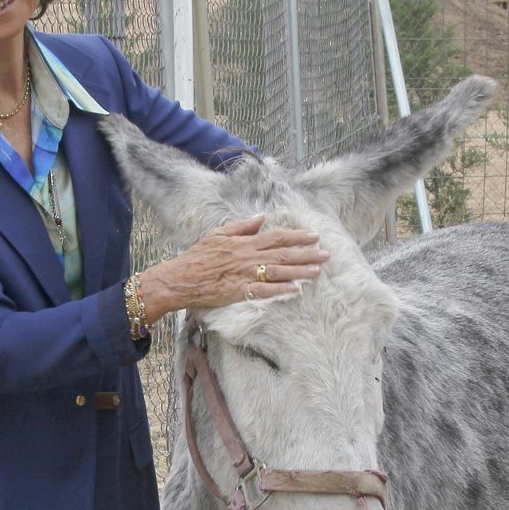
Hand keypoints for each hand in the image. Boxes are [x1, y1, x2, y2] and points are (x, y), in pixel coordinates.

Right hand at [137, 216, 328, 324]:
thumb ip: (242, 226)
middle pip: (282, 254)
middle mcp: (247, 257)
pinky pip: (262, 291)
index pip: (276, 237)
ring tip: (317, 270)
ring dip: (299, 271)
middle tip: (326, 254)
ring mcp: (244, 274)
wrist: (181, 278)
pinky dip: (279, 290)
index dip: (297, 237)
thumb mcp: (219, 234)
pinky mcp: (238, 291)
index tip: (314, 236)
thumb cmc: (198, 256)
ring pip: (277, 272)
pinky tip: (295, 290)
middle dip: (306, 254)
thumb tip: (262, 218)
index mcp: (244, 242)